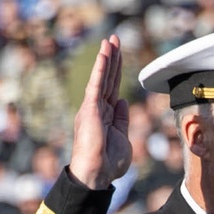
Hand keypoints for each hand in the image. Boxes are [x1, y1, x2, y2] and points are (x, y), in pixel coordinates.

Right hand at [67, 35, 129, 190]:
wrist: (96, 175)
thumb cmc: (108, 163)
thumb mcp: (122, 137)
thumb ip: (122, 119)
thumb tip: (122, 101)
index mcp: (105, 115)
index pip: (113, 88)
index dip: (116, 71)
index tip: (118, 55)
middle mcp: (96, 108)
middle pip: (108, 78)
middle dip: (112, 58)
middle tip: (115, 38)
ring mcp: (92, 108)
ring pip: (102, 78)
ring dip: (107, 58)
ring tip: (110, 40)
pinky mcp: (90, 109)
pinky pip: (97, 85)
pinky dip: (101, 69)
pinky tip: (105, 54)